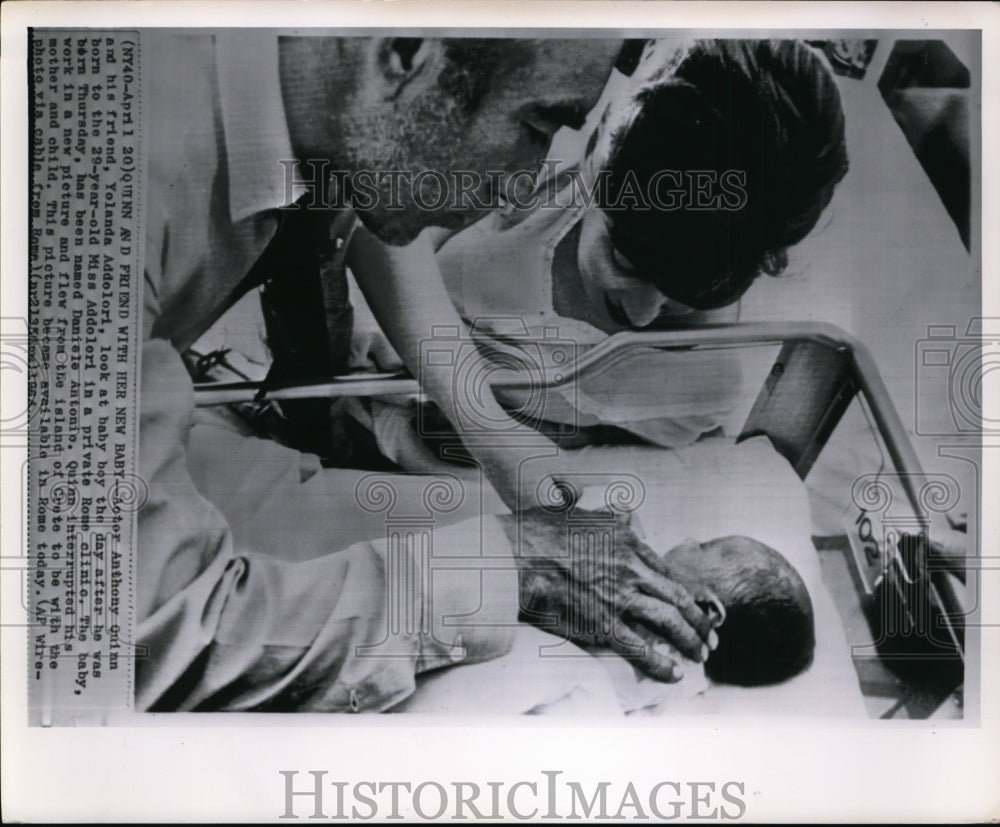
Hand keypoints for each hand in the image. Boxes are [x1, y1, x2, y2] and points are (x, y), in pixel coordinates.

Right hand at [498, 507, 724, 681]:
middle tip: (711, 635)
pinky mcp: (602, 623)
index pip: (665, 570)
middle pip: (676, 597)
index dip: (682, 591)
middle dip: (698, 620)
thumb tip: (624, 510)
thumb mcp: (582, 510)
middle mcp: (631, 568)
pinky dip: (660, 664)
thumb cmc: (539, 530)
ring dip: (690, 641)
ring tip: (701, 655)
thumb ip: (608, 515)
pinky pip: (639, 648)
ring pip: (668, 622)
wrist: (515, 554)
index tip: (690, 604)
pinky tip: (674, 674)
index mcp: (627, 540)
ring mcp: (619, 597)